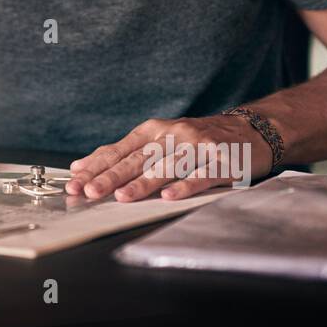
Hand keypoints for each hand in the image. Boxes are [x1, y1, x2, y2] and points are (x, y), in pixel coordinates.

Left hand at [66, 115, 272, 201]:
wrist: (249, 130)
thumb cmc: (197, 139)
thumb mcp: (159, 140)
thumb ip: (123, 152)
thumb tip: (82, 165)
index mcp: (154, 131)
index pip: (119, 149)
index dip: (96, 165)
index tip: (76, 180)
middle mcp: (173, 135)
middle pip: (138, 158)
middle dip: (111, 176)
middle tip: (90, 191)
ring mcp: (198, 147)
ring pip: (166, 166)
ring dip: (143, 182)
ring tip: (122, 196)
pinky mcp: (221, 161)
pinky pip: (201, 176)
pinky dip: (184, 185)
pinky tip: (169, 196)